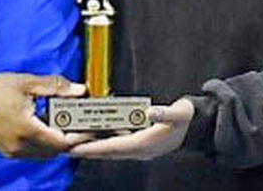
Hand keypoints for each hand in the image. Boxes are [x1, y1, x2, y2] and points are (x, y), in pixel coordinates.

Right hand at [0, 73, 89, 158]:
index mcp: (27, 129)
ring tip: (63, 125)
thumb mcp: (28, 83)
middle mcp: (20, 145)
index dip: (78, 136)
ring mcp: (14, 151)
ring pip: (45, 154)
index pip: (61, 141)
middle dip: (70, 139)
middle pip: (56, 150)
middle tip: (79, 124)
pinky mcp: (9, 152)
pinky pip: (34, 153)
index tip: (88, 127)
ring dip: (57, 143)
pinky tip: (45, 129)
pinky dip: (44, 144)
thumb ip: (55, 87)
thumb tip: (78, 90)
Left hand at [68, 97, 194, 160]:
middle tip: (66, 147)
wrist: (196, 126)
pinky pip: (116, 141)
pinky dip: (103, 139)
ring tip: (73, 142)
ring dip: (92, 145)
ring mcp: (138, 146)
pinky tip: (93, 134)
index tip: (76, 148)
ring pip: (109, 147)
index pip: (114, 147)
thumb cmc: (186, 119)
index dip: (94, 147)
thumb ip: (165, 113)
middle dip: (86, 149)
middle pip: (107, 150)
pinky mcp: (138, 141)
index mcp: (145, 144)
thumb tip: (150, 112)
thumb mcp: (179, 113)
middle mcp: (138, 148)